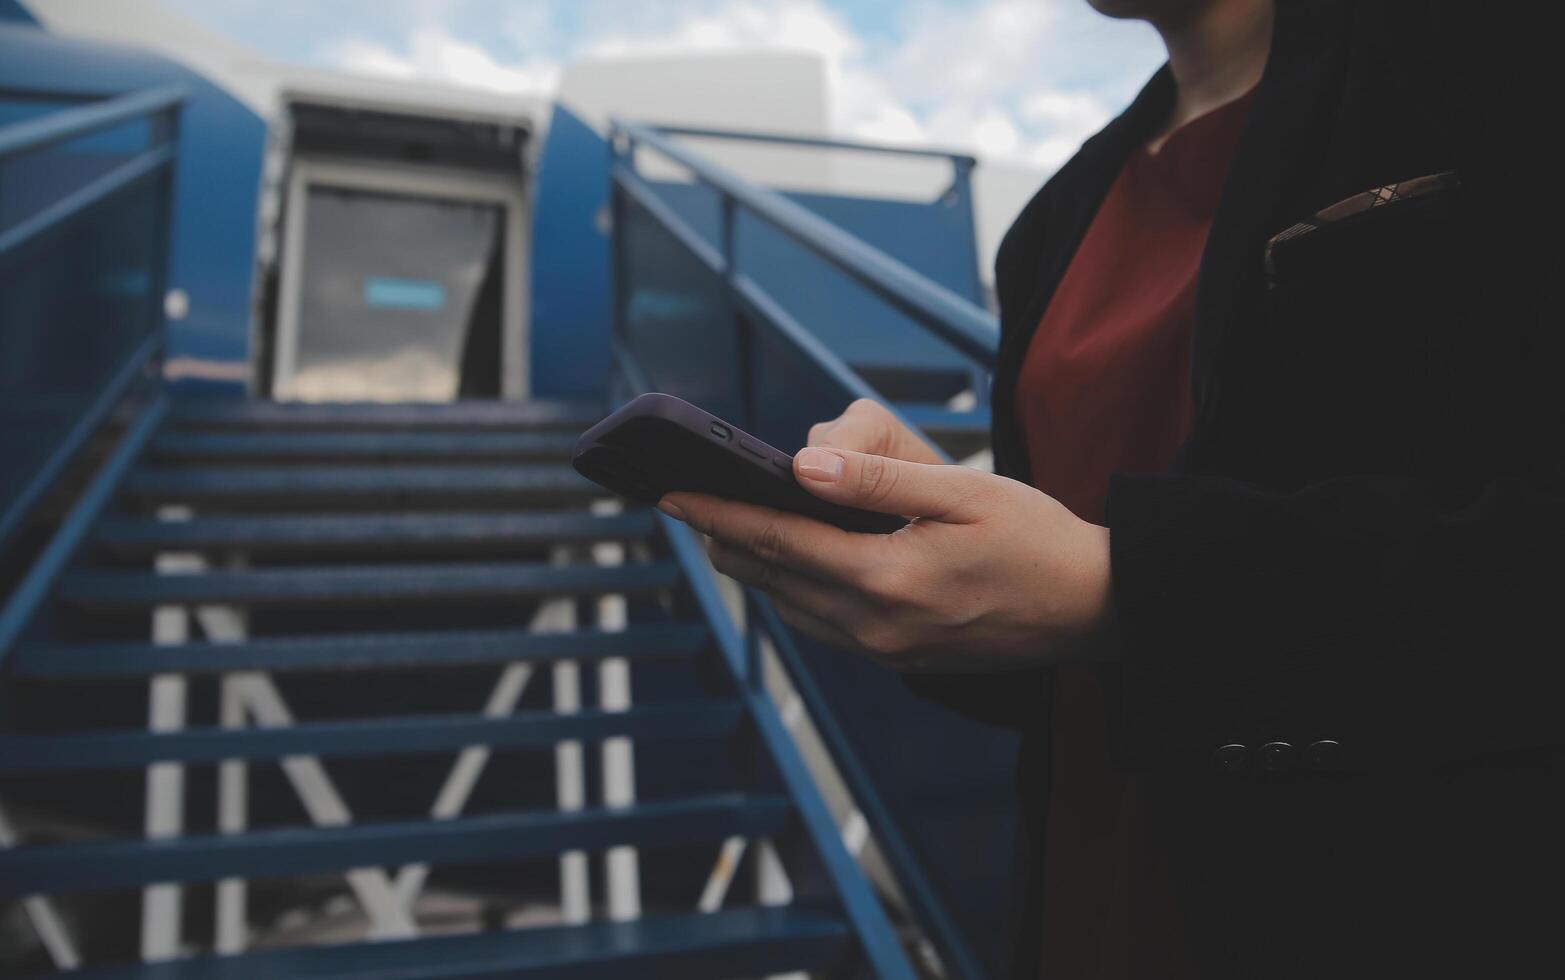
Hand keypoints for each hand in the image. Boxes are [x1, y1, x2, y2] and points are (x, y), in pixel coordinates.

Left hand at [658, 405, 1114, 671]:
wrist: (1097, 610)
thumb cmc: (1039, 540)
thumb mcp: (962, 494)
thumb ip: (875, 481)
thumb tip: (799, 463)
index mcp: (885, 580)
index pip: (775, 542)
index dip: (717, 514)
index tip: (670, 491)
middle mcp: (874, 626)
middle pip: (771, 579)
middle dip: (724, 539)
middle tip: (686, 502)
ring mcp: (886, 651)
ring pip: (792, 606)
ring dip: (756, 568)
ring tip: (726, 528)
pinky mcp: (900, 660)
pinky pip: (823, 624)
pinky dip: (793, 590)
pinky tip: (791, 565)